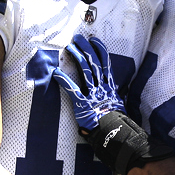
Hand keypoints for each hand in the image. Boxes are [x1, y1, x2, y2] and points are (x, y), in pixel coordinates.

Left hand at [54, 35, 173, 174]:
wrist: (116, 136)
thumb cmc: (117, 125)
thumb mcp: (118, 108)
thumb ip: (113, 99)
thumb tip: (112, 97)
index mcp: (110, 87)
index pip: (106, 64)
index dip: (100, 50)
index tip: (95, 40)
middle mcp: (102, 87)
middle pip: (94, 63)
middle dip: (86, 48)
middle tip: (78, 38)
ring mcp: (93, 95)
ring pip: (86, 71)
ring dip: (77, 58)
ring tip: (70, 48)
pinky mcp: (83, 104)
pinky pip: (72, 90)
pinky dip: (64, 80)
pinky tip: (56, 72)